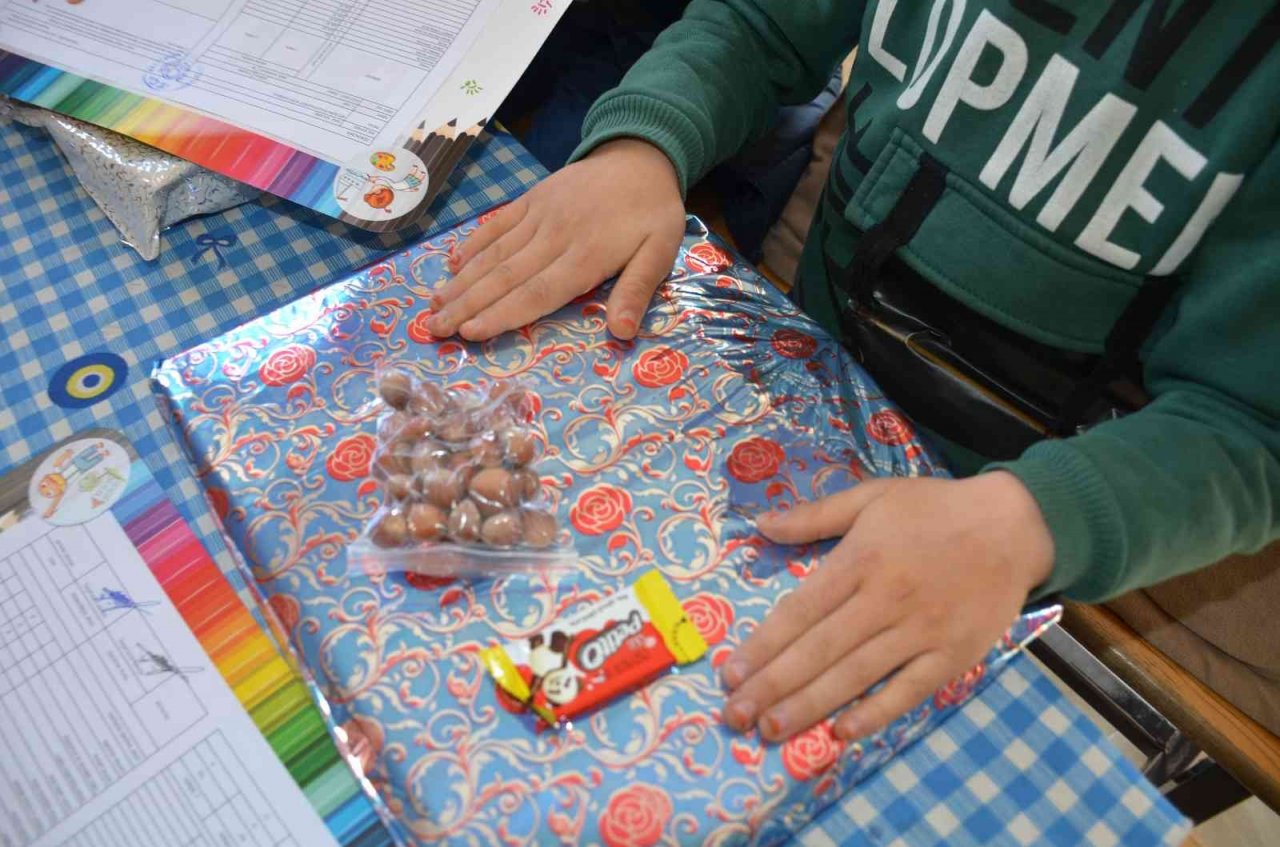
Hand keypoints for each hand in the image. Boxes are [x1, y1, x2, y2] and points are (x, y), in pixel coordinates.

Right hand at [427, 139, 685, 340]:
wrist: (640, 156)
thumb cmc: (652, 212)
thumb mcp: (661, 252)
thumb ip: (638, 290)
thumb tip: (621, 333)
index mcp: (587, 255)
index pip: (538, 292)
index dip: (503, 314)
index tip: (471, 334)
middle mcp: (555, 236)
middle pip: (505, 277)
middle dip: (467, 306)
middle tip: (433, 329)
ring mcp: (538, 215)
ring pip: (494, 254)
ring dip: (461, 282)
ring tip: (432, 306)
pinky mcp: (530, 200)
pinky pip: (496, 225)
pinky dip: (472, 245)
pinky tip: (450, 265)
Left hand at [721, 472, 1053, 742]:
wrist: (1015, 525)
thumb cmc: (936, 509)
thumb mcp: (872, 497)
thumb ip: (815, 516)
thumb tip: (760, 526)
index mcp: (861, 558)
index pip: (801, 610)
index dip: (763, 644)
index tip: (730, 672)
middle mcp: (886, 598)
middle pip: (820, 649)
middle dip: (773, 685)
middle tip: (736, 715)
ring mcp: (921, 630)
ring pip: (856, 675)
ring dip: (810, 706)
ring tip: (771, 730)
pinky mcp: (952, 655)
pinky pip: (908, 691)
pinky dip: (876, 713)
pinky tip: (841, 733)